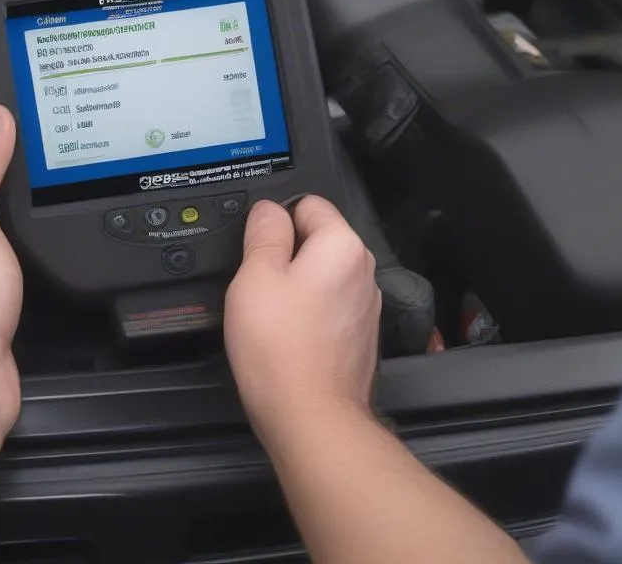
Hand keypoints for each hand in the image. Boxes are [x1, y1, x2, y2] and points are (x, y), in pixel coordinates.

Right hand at [224, 196, 380, 443]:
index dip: (275, 222)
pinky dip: (309, 313)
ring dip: (297, 286)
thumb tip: (269, 209)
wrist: (312, 417)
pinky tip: (288, 337)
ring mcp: (365, 303)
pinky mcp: (360, 333)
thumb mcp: (255, 276)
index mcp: (342, 245)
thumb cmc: (280, 348)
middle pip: (317, 239)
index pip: (307, 204)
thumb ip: (264, 232)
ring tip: (272, 317)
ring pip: (322, 274)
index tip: (256, 251)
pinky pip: (329, 305)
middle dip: (286, 255)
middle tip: (259, 287)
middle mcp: (363, 269)